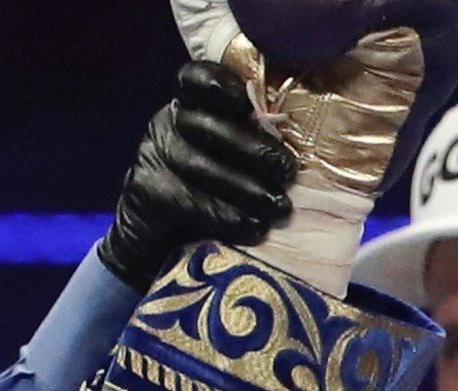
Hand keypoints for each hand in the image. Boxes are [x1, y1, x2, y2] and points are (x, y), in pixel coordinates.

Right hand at [99, 63, 297, 288]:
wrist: (157, 244)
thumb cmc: (213, 194)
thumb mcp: (232, 157)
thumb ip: (254, 139)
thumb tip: (312, 142)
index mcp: (191, 104)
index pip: (196, 79)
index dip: (218, 83)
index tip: (245, 101)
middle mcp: (168, 123)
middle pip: (207, 125)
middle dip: (252, 149)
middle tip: (287, 172)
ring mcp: (153, 157)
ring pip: (200, 166)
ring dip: (246, 189)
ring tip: (278, 208)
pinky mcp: (146, 193)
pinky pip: (189, 202)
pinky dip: (225, 216)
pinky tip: (252, 228)